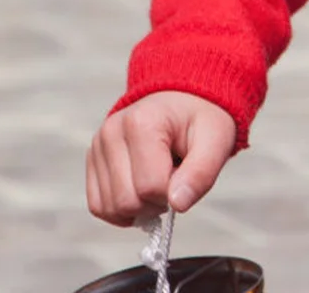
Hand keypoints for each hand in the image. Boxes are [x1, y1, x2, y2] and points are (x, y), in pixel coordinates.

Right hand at [86, 91, 236, 226]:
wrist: (184, 99)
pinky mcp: (92, 160)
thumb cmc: (201, 118)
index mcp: (141, 122)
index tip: (185, 173)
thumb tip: (177, 204)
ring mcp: (97, 146)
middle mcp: (111, 131)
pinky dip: (121, 209)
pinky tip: (141, 191)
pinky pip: (99, 206)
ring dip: (139, 207)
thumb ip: (201, 173)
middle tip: (173, 178)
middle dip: (156, 202)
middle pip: (126, 201)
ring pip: (109, 208)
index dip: (174, 193)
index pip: (150, 187)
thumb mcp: (216, 140)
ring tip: (158, 179)